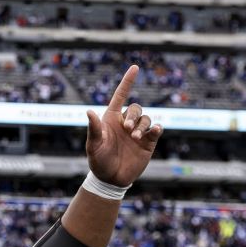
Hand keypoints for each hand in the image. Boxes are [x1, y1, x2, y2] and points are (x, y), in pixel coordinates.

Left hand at [85, 65, 162, 186]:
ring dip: (142, 125)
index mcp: (111, 118)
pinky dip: (156, 128)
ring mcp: (138, 132)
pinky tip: (154, 131)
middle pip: (136, 108)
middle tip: (127, 129)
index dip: (127, 81)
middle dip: (133, 115)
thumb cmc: (98, 160)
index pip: (121, 95)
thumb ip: (94, 129)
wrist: (110, 179)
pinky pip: (156, 130)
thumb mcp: (94, 144)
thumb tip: (89, 112)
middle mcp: (126, 122)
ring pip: (146, 119)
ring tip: (134, 138)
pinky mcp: (148, 143)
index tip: (135, 67)